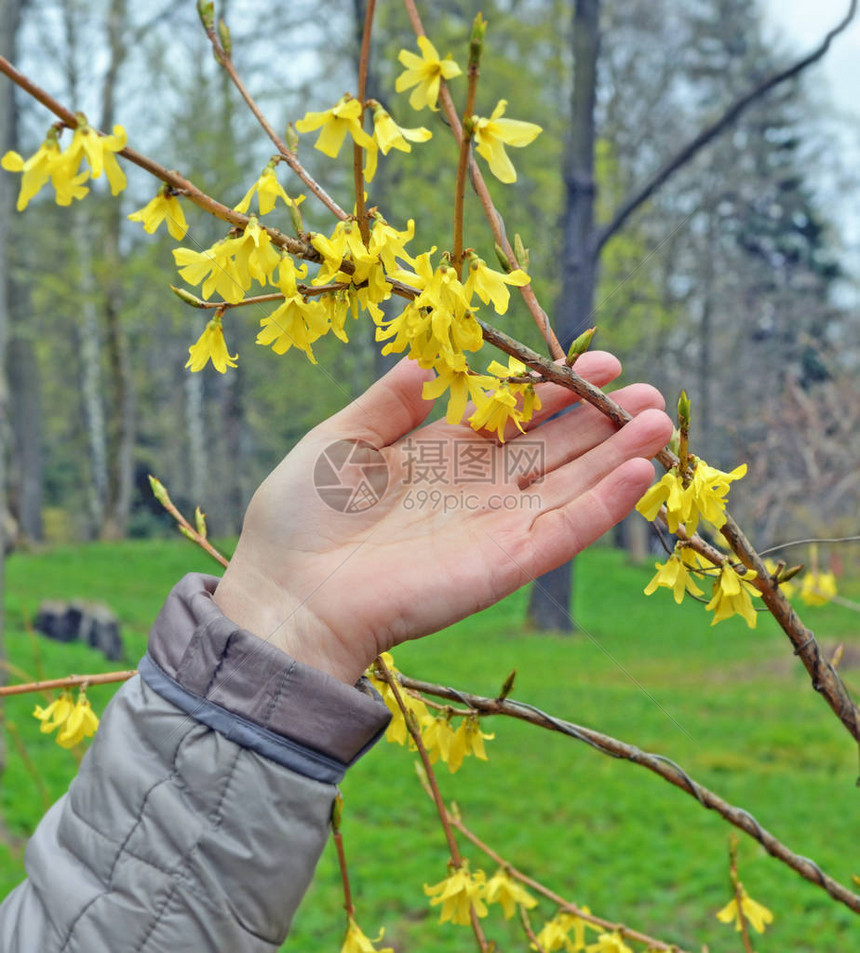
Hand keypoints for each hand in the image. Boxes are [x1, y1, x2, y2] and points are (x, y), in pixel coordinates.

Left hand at [214, 353, 672, 682]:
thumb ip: (389, 400)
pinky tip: (640, 471)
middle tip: (648, 393)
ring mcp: (494, 528)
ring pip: (572, 485)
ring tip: (659, 421)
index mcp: (440, 454)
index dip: (555, 389)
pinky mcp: (504, 565)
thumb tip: (429, 359)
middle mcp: (476, 489)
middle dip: (601, 420)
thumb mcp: (339, 439)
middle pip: (554, 448)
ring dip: (619, 456)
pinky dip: (605, 504)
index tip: (599, 360)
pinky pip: (566, 531)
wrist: (288, 596)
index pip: (514, 414)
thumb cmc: (299, 518)